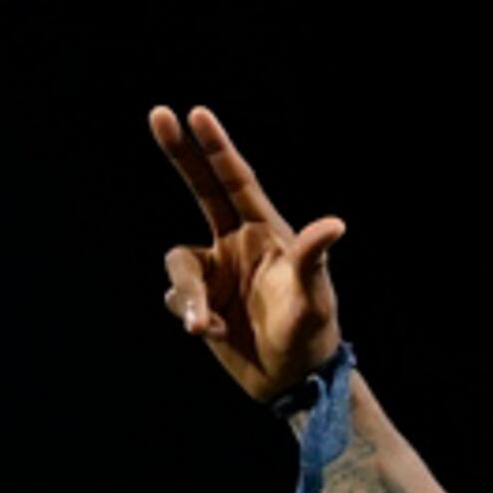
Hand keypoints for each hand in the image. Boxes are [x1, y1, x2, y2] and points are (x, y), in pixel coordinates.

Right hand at [151, 105, 348, 403]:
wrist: (292, 379)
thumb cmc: (312, 333)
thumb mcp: (315, 297)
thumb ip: (313, 259)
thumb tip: (335, 224)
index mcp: (264, 233)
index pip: (236, 182)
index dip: (216, 148)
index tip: (196, 112)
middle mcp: (235, 244)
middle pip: (200, 189)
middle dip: (179, 153)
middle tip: (157, 113)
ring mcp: (215, 272)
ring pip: (177, 265)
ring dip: (186, 294)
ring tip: (205, 325)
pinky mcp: (199, 301)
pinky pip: (176, 300)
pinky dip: (191, 317)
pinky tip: (216, 334)